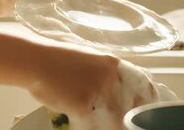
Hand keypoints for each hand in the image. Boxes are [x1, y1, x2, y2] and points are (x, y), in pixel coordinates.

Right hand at [27, 46, 168, 129]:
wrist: (35, 60)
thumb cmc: (57, 60)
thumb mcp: (89, 60)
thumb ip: (107, 75)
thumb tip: (122, 93)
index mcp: (113, 64)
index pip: (144, 86)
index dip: (148, 102)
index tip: (146, 113)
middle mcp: (111, 77)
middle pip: (129, 108)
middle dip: (124, 119)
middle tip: (117, 121)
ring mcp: (99, 91)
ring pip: (114, 120)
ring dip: (105, 124)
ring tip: (92, 117)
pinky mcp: (84, 105)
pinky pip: (93, 125)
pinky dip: (86, 126)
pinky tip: (77, 119)